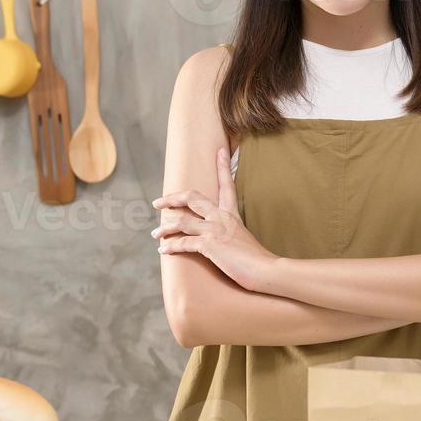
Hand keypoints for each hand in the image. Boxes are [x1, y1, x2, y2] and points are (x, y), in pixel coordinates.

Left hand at [152, 146, 277, 292]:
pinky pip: (183, 243)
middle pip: (192, 197)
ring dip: (165, 228)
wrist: (265, 270)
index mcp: (231, 214)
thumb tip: (223, 238)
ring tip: (155, 234)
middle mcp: (221, 217)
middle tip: (157, 202)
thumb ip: (231, 232)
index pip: (226, 185)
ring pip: (182, 221)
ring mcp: (214, 229)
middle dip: (172, 198)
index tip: (219, 151)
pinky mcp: (209, 245)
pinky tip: (164, 251)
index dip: (223, 166)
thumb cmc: (256, 259)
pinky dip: (171, 247)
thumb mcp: (243, 238)